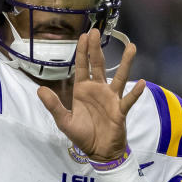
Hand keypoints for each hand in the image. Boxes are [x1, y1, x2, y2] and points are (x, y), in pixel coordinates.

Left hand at [38, 28, 145, 160]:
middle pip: (98, 65)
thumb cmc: (83, 135)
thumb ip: (53, 105)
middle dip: (96, 48)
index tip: (83, 35)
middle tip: (96, 31)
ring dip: (125, 63)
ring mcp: (111, 98)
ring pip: (119, 77)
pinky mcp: (120, 110)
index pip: (82, 66)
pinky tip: (141, 83)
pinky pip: (128, 99)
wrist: (99, 151)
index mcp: (83, 90)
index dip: (82, 51)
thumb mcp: (64, 121)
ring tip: (131, 47)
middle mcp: (98, 90)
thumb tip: (40, 89)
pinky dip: (135, 92)